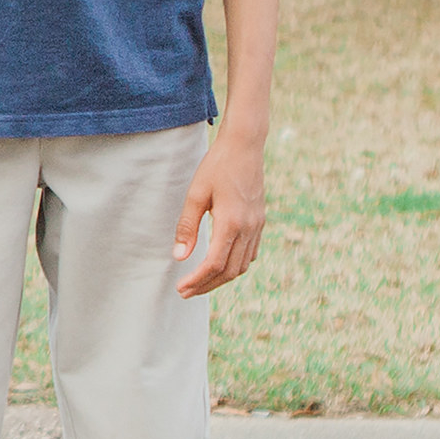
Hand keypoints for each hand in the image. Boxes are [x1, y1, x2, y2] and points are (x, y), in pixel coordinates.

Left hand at [174, 128, 266, 297]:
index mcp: (231, 223)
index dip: (197, 280)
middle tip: (186, 292)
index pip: (214, 264)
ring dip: (221, 278)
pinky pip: (250, 254)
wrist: (245, 146)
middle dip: (207, 285)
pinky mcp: (260, 221)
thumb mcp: (196, 194)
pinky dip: (235, 265)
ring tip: (200, 282)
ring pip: (241, 265)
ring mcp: (257, 226)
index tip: (181, 288)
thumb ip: (187, 227)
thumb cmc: (217, 166)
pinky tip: (221, 265)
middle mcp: (248, 228)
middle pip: (229, 271)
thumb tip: (179, 257)